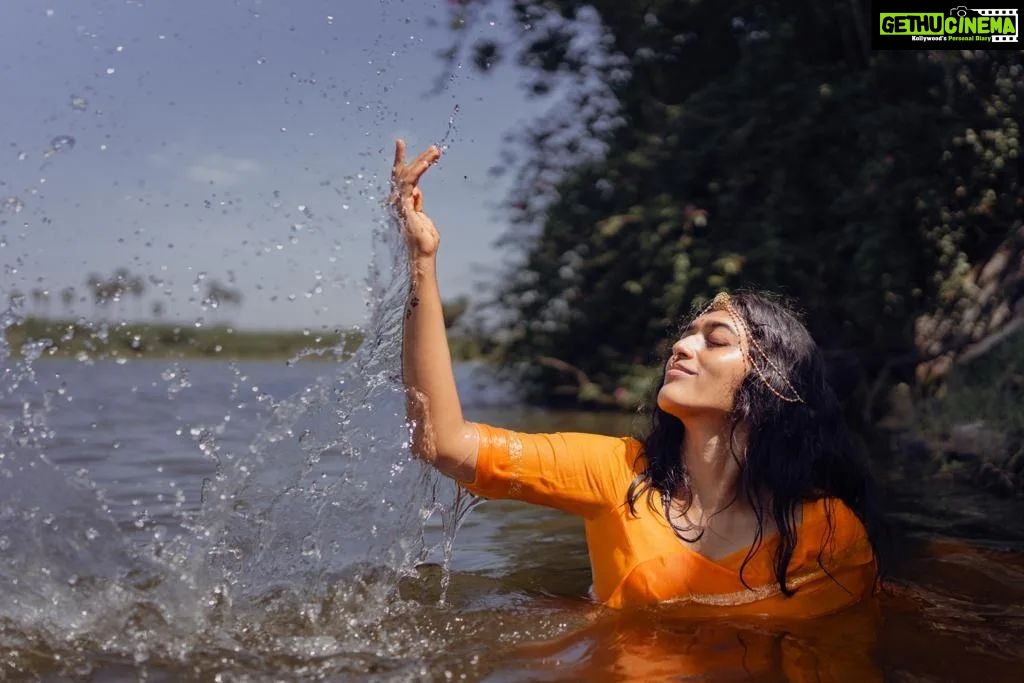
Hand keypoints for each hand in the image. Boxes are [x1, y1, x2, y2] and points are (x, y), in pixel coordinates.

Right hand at [390, 139, 440, 257]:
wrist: (422, 255)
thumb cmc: (424, 241)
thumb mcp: (422, 217)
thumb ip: (417, 203)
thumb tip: (416, 191)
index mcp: (402, 202)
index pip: (402, 178)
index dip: (402, 160)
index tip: (401, 142)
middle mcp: (397, 200)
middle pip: (405, 173)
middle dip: (419, 158)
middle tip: (434, 148)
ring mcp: (399, 203)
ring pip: (408, 175)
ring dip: (422, 162)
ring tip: (434, 152)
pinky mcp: (404, 206)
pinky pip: (410, 184)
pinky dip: (417, 171)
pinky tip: (426, 163)